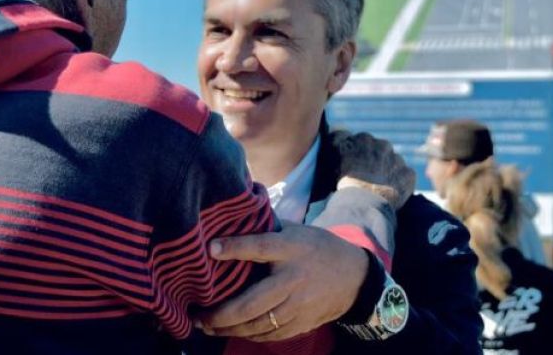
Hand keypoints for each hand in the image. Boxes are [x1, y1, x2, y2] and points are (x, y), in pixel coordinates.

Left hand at [195, 222, 368, 341]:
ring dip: (229, 329)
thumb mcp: (297, 232)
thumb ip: (268, 230)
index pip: (261, 246)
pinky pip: (270, 334)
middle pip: (252, 302)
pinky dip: (249, 335)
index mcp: (291, 249)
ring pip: (257, 324)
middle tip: (198, 315)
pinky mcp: (302, 323)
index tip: (211, 249)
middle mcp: (294, 279)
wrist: (354, 277)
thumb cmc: (317, 248)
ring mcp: (298, 305)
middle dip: (221, 313)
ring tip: (208, 327)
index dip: (235, 247)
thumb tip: (233, 217)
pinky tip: (233, 331)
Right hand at [331, 130, 414, 209]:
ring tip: (379, 187)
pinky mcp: (409, 174)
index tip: (355, 166)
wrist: (363, 203)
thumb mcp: (333, 156)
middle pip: (380, 151)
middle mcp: (383, 145)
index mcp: (364, 138)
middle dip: (376, 160)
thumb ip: (337, 139)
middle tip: (368, 177)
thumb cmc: (344, 181)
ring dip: (389, 171)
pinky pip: (406, 176)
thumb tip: (340, 129)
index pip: (361, 142)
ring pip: (394, 163)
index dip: (358, 155)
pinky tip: (391, 192)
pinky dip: (400, 183)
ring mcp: (398, 159)